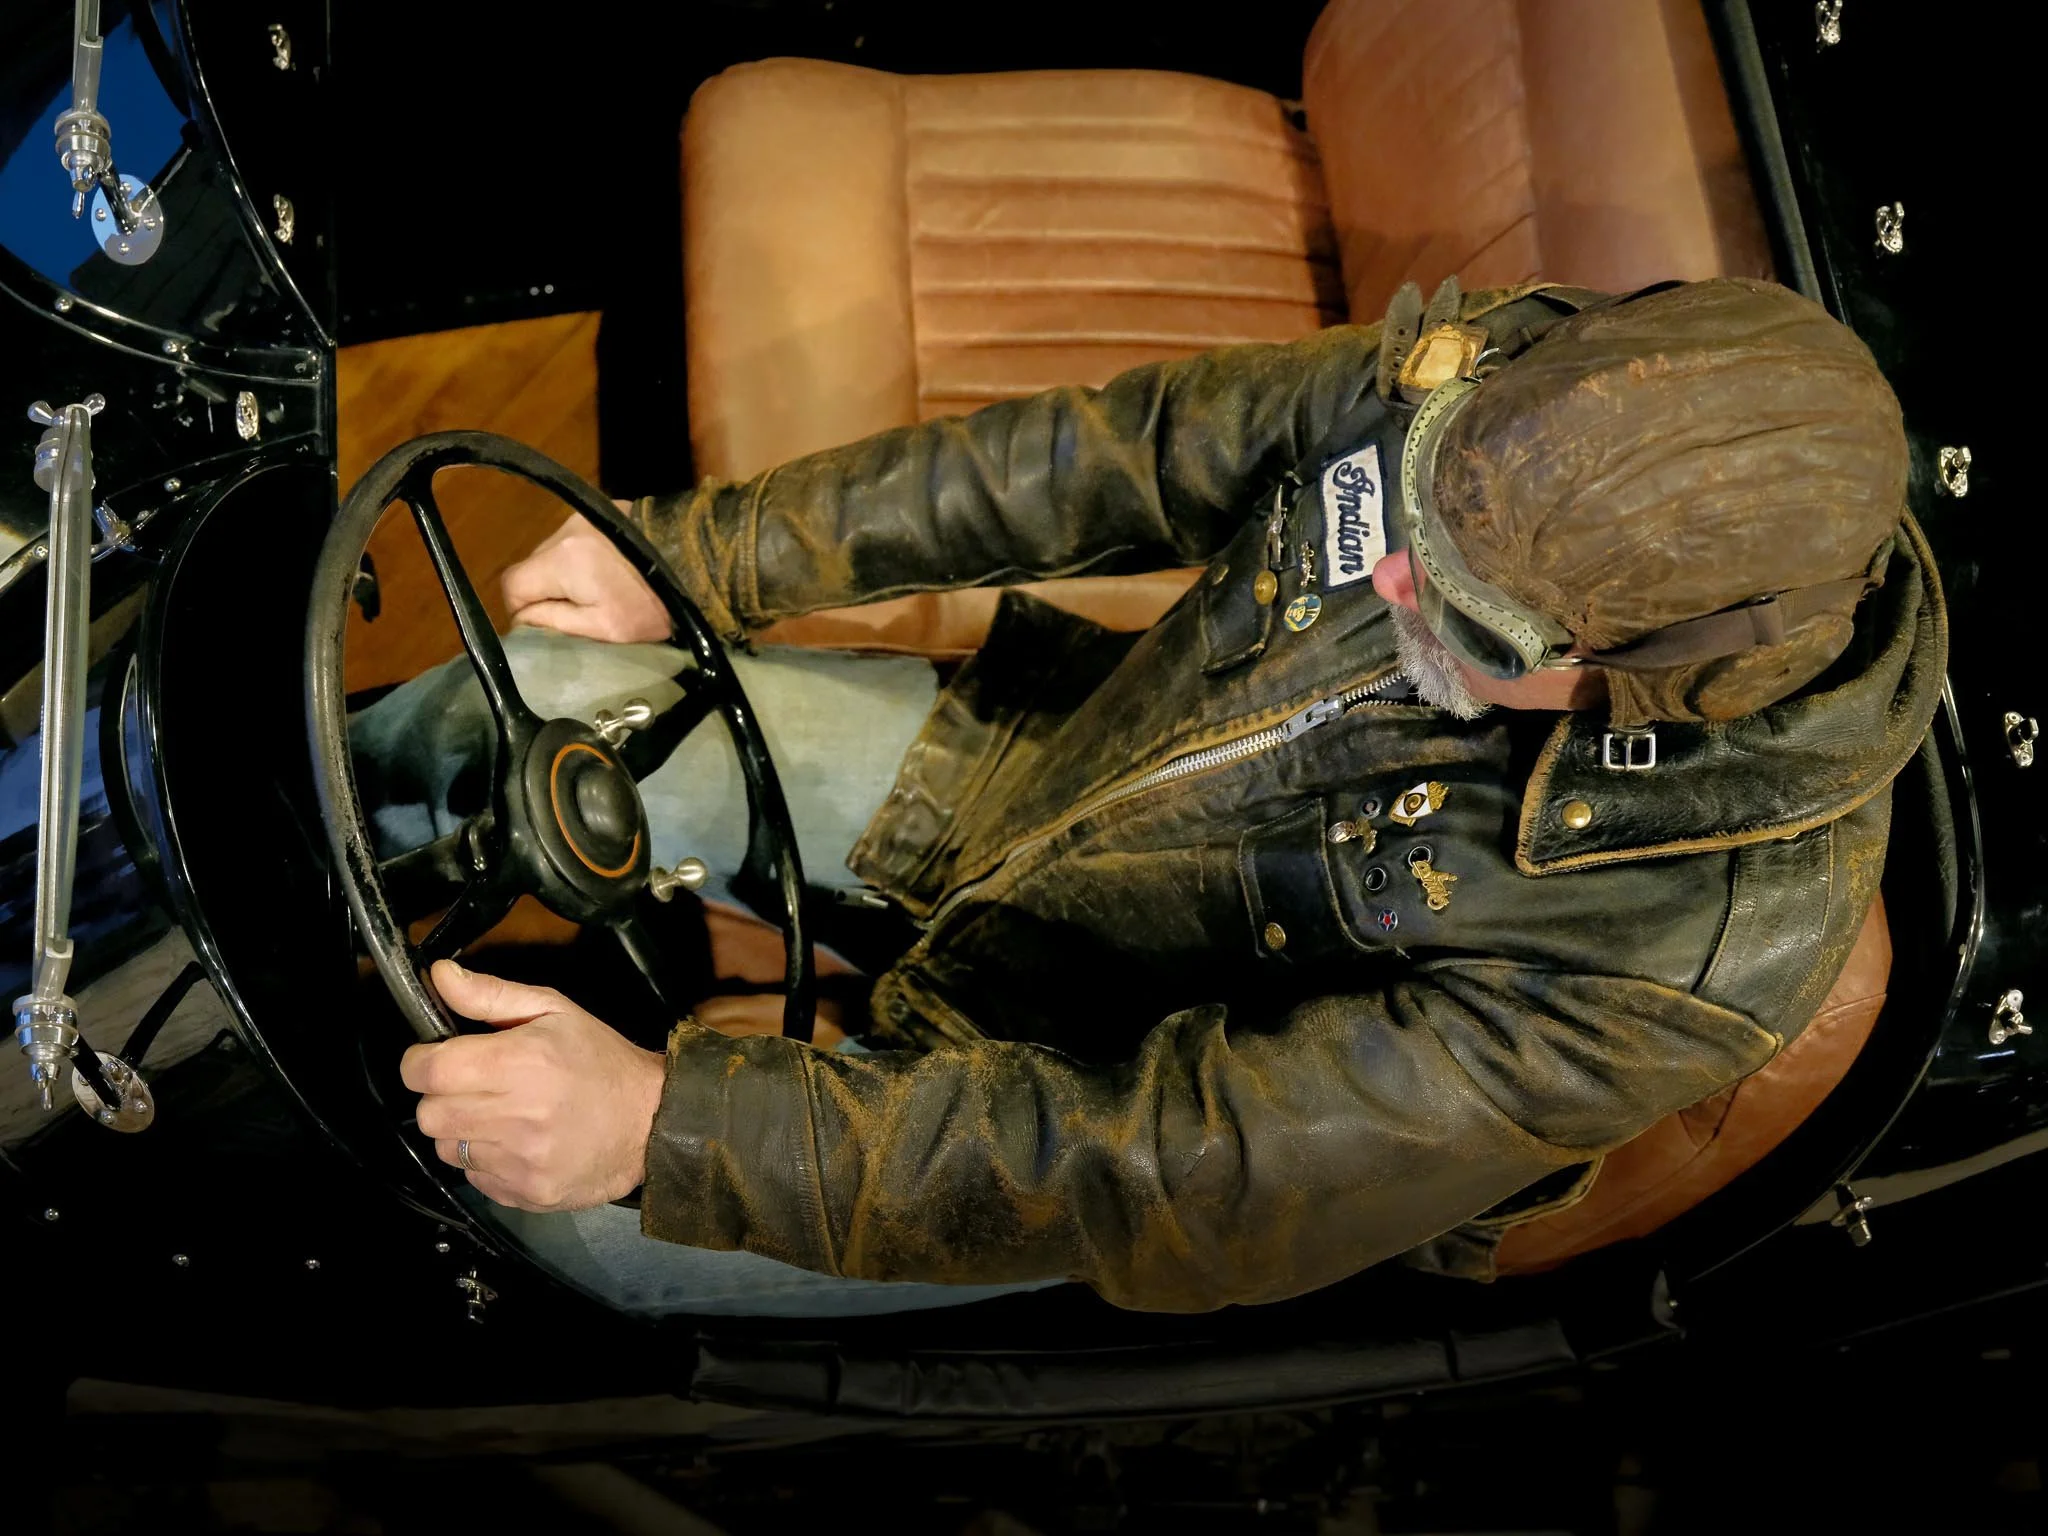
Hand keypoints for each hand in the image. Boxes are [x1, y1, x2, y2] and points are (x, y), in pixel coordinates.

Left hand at [401, 960, 666, 1211]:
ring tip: (497, 1116)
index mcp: (519, 1062)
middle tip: (472, 1087)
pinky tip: (516, 1144)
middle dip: (440, 1097)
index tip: (435, 1058)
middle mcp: (516, 1115)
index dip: (420, 1062)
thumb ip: (491, 995)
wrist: (651, 1122)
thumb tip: (439, 975)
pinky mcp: (526, 1193)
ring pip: (446, 1148)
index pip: (428, 1070)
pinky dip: (485, 1160)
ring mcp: (520, 1161)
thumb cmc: (601, 1060)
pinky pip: (473, 1178)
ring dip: (461, 1130)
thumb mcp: (554, 1011)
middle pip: (428, 1114)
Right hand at [500, 509, 670, 642]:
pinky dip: (583, 559)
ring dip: (566, 575)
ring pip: (554, 554)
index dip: (522, 610)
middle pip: (534, 567)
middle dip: (547, 592)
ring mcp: (583, 517)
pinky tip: (609, 572)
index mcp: (561, 560)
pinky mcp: (603, 511)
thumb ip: (556, 622)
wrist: (699, 562)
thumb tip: (523, 619)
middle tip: (577, 613)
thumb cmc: (654, 603)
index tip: (544, 625)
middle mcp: (564, 531)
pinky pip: (576, 542)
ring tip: (599, 592)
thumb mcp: (604, 627)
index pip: (513, 585)